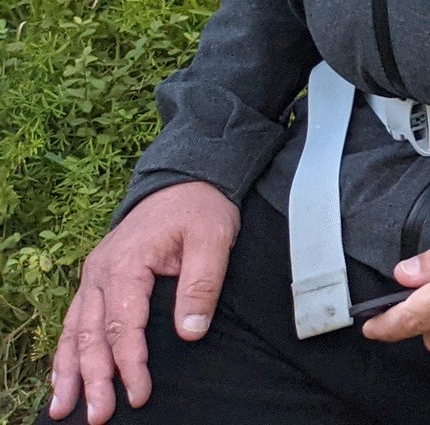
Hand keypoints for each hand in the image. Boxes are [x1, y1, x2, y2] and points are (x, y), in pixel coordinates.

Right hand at [48, 179, 238, 421]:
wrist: (185, 181)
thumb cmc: (201, 210)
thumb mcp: (213, 239)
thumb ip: (201, 285)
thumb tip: (190, 332)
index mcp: (127, 264)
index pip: (124, 325)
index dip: (130, 363)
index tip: (140, 394)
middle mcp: (100, 274)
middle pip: (92, 335)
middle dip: (93, 379)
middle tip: (98, 416)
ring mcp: (93, 278)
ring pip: (74, 332)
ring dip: (70, 372)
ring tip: (64, 410)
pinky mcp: (96, 282)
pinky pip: (74, 322)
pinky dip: (65, 353)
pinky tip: (62, 379)